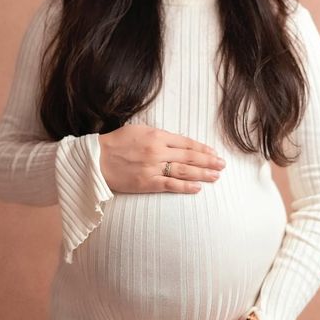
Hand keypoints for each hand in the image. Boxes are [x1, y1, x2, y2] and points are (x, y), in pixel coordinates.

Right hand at [98, 124, 225, 194]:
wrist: (96, 159)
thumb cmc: (117, 143)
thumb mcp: (140, 131)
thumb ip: (160, 136)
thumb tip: (179, 144)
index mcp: (157, 135)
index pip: (186, 142)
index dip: (202, 148)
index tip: (214, 152)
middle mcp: (158, 151)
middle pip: (190, 156)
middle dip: (208, 161)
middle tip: (222, 164)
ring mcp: (153, 168)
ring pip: (184, 171)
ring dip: (202, 174)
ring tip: (216, 176)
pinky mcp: (146, 183)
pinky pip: (170, 185)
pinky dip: (185, 187)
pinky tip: (198, 188)